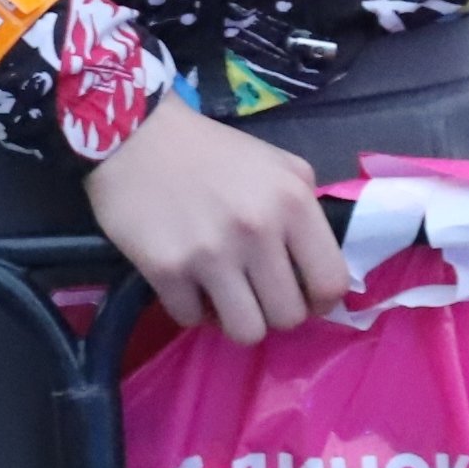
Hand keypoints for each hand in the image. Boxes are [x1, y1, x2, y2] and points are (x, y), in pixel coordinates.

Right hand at [82, 102, 352, 344]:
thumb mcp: (279, 166)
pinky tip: (186, 281)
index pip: (331, 283)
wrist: (137, 135)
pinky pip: (192, 319)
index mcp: (293, 201)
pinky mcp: (166, 269)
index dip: (320, 300)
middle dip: (273, 310)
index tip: (302, 295)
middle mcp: (257, 230)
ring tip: (223, 295)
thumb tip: (315, 271)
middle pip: (288, 317)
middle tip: (255, 291)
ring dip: (236, 319)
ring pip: (246, 332)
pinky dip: (191, 307)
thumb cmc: (213, 152)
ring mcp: (211, 253)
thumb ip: (305, 213)